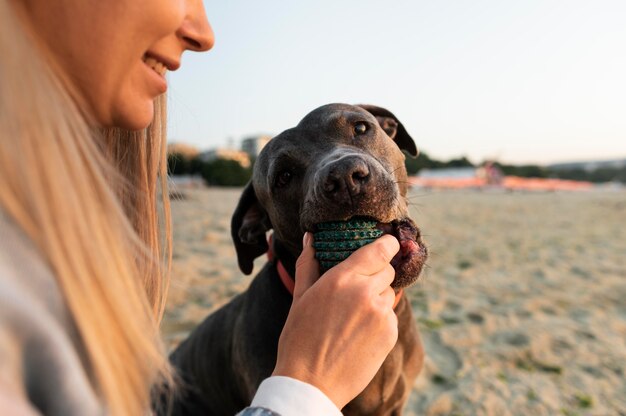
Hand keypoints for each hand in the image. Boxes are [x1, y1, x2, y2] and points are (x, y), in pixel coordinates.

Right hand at [272, 232, 399, 408]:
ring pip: (388, 293)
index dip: (387, 244)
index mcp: (342, 278)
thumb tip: (310, 237)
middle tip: (357, 289)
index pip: (380, 249)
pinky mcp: (390, 334)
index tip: (388, 244)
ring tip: (353, 317)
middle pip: (387, 270)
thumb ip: (307, 263)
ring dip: (376, 298)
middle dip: (376, 274)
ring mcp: (380, 314)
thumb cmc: (299, 337)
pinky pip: (390, 316)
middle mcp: (365, 292)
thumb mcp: (300, 297)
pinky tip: (359, 334)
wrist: (310, 382)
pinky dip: (380, 320)